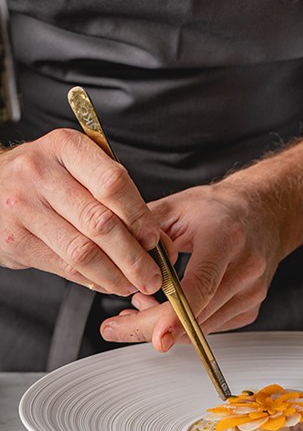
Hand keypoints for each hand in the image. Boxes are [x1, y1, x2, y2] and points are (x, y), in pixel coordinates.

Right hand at [0, 129, 163, 295]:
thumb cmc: (48, 177)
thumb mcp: (81, 170)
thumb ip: (119, 198)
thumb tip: (159, 241)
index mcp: (67, 147)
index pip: (113, 183)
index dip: (139, 216)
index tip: (154, 240)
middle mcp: (41, 173)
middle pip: (100, 222)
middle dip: (134, 256)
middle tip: (153, 275)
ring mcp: (24, 207)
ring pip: (83, 251)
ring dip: (116, 275)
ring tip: (134, 284)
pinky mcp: (15, 239)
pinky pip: (64, 266)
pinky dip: (93, 279)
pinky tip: (108, 283)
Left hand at [100, 181, 283, 350]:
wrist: (265, 213)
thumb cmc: (221, 209)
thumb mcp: (177, 207)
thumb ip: (144, 233)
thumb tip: (115, 260)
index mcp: (225, 238)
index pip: (202, 284)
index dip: (176, 315)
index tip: (157, 338)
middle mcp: (245, 268)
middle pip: (197, 315)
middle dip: (150, 327)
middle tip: (115, 327)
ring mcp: (252, 292)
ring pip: (201, 328)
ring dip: (165, 325)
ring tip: (141, 303)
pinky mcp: (251, 308)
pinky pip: (210, 327)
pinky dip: (185, 324)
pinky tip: (169, 306)